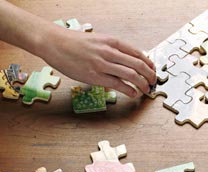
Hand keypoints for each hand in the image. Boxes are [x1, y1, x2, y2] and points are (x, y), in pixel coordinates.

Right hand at [41, 27, 155, 96]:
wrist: (55, 43)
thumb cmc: (74, 42)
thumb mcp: (98, 41)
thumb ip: (112, 49)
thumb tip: (127, 61)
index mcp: (112, 41)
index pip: (138, 53)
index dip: (149, 64)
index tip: (152, 70)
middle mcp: (109, 51)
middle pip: (138, 64)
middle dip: (149, 75)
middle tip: (153, 82)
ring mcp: (102, 64)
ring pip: (131, 75)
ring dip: (142, 84)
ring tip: (146, 90)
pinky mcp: (94, 76)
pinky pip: (117, 84)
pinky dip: (128, 90)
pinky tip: (133, 94)